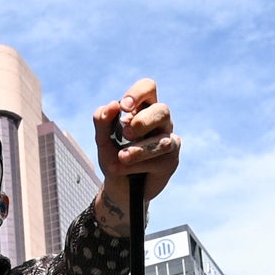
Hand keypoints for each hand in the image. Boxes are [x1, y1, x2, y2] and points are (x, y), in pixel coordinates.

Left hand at [91, 79, 178, 225]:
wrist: (119, 187)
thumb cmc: (114, 157)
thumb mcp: (102, 139)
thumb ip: (102, 121)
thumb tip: (112, 106)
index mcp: (144, 108)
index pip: (148, 88)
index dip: (138, 93)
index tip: (124, 107)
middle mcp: (160, 121)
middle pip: (162, 110)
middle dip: (143, 121)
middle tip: (126, 133)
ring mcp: (168, 140)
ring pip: (162, 140)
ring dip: (139, 150)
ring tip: (121, 157)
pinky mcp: (171, 161)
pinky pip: (158, 160)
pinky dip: (138, 165)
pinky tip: (124, 169)